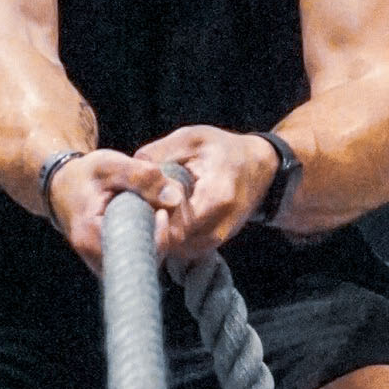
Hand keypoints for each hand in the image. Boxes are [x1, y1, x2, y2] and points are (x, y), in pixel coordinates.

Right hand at [46, 147, 194, 268]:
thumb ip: (142, 176)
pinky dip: (150, 242)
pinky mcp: (112, 264)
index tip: (163, 211)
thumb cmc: (86, 175)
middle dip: (161, 236)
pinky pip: (140, 260)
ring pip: (145, 262)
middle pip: (144, 261)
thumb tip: (175, 198)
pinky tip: (146, 221)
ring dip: (157, 239)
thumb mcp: (109, 165)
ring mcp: (103, 265)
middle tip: (160, 210)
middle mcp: (95, 258)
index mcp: (90, 235)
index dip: (159, 234)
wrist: (64, 188)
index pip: (136, 250)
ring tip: (151, 212)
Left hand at [129, 126, 281, 261]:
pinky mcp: (214, 244)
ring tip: (149, 209)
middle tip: (136, 205)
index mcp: (217, 196)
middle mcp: (221, 226)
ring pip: (176, 249)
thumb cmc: (221, 149)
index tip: (136, 199)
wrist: (259, 167)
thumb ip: (159, 153)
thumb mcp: (191, 138)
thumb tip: (129, 171)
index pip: (175, 224)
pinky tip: (162, 216)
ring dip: (159, 233)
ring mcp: (219, 239)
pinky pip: (183, 250)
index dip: (150, 215)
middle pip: (173, 241)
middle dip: (151, 225)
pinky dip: (169, 237)